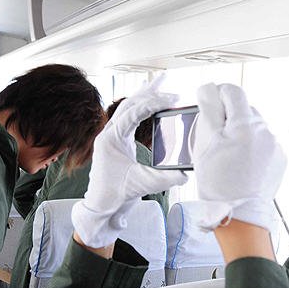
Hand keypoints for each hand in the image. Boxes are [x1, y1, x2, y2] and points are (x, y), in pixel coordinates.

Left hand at [72, 76, 187, 247]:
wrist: (101, 206)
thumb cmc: (116, 195)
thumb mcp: (143, 185)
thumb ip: (165, 179)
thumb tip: (186, 174)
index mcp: (111, 138)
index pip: (135, 111)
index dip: (155, 102)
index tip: (172, 98)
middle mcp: (108, 134)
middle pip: (129, 103)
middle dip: (148, 92)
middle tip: (165, 81)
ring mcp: (111, 137)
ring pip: (127, 108)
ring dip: (143, 97)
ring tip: (158, 85)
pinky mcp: (116, 142)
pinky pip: (128, 119)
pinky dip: (140, 109)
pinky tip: (151, 107)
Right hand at [192, 83, 286, 230]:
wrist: (240, 216)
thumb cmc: (219, 184)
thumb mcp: (204, 142)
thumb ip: (207, 109)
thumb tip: (208, 89)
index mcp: (245, 123)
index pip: (232, 91)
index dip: (216, 95)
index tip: (208, 105)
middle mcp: (264, 131)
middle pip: (243, 110)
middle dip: (227, 118)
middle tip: (213, 138)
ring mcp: (274, 146)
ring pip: (253, 128)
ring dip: (240, 134)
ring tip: (228, 156)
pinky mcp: (278, 160)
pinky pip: (263, 145)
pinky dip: (251, 149)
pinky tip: (241, 165)